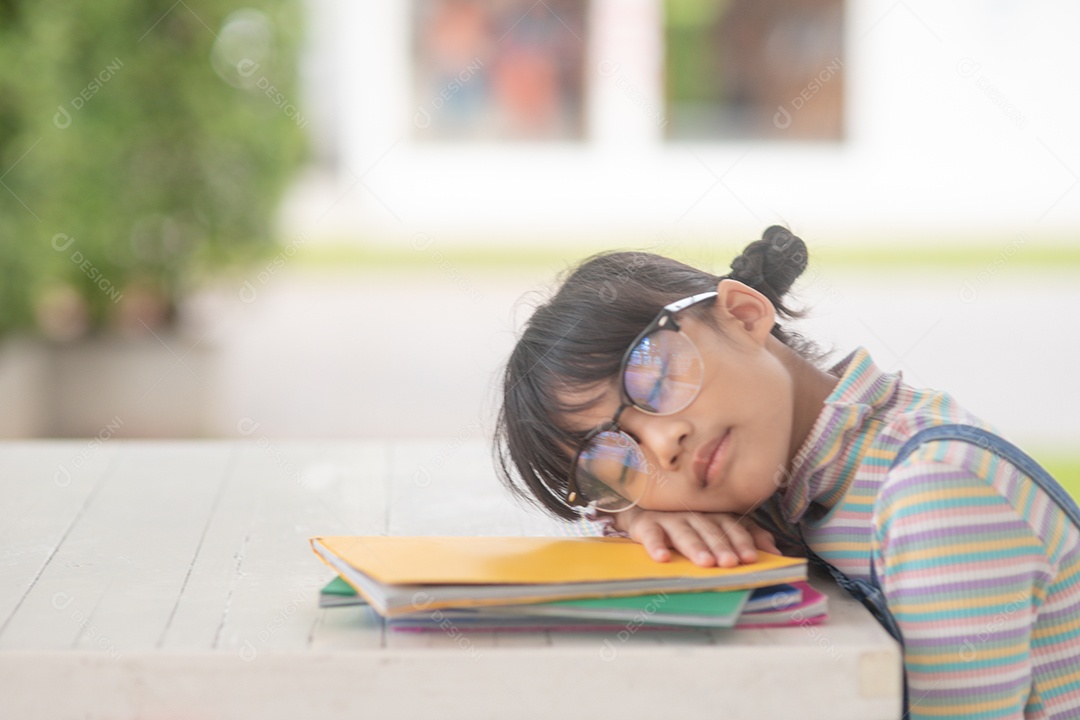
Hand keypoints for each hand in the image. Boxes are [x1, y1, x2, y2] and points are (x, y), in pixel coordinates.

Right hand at [612, 508, 781, 567]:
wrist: (643, 508)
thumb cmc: (687, 521)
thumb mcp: (717, 526)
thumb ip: (746, 536)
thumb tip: (776, 552)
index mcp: (714, 514)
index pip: (731, 527)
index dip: (741, 541)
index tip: (750, 558)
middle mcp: (695, 513)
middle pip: (710, 531)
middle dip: (721, 547)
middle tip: (729, 563)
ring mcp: (670, 518)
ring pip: (685, 532)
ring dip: (695, 547)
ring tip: (705, 562)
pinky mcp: (647, 523)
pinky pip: (652, 535)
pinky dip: (656, 545)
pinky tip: (662, 557)